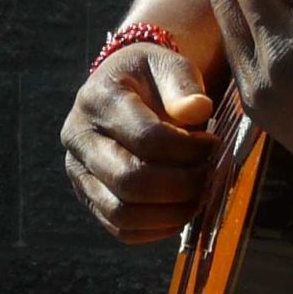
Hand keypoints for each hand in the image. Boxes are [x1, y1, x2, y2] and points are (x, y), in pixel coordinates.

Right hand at [61, 40, 218, 244]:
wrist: (124, 88)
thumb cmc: (150, 77)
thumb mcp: (167, 64)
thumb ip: (183, 83)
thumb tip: (197, 110)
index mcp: (98, 100)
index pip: (146, 139)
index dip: (188, 150)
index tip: (213, 144)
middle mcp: (78, 139)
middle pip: (129, 181)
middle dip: (181, 185)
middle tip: (209, 176)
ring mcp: (79, 172)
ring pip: (122, 213)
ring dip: (170, 213)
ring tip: (199, 196)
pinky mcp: (88, 196)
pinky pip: (121, 229)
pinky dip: (157, 229)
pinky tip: (181, 210)